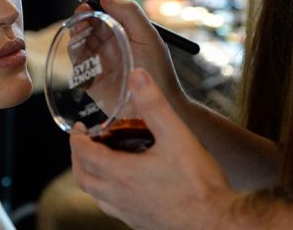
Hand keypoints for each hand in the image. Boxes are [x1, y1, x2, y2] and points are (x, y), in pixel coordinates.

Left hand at [70, 68, 236, 229]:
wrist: (217, 223)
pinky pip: (111, 208)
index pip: (83, 154)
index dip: (76, 138)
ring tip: (101, 160)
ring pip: (94, 195)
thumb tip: (137, 76)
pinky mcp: (139, 223)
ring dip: (90, 175)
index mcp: (120, 174)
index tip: (79, 128)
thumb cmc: (198, 184)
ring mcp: (127, 213)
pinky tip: (123, 185)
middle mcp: (117, 196)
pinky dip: (106, 193)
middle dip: (78, 156)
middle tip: (86, 141)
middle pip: (82, 176)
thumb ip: (154, 105)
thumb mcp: (176, 135)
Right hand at [74, 0, 187, 108]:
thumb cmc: (158, 71)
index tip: (87, 2)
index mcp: (123, 31)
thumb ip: (129, 13)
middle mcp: (109, 45)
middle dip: (81, 18)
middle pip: (87, 25)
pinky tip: (81, 54)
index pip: (102, 12)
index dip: (93, 5)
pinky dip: (75, 56)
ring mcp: (99, 61)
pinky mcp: (90, 79)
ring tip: (80, 33)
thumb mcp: (147, 36)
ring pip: (79, 43)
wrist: (158, 106)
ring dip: (76, 36)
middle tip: (81, 17)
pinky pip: (77, 65)